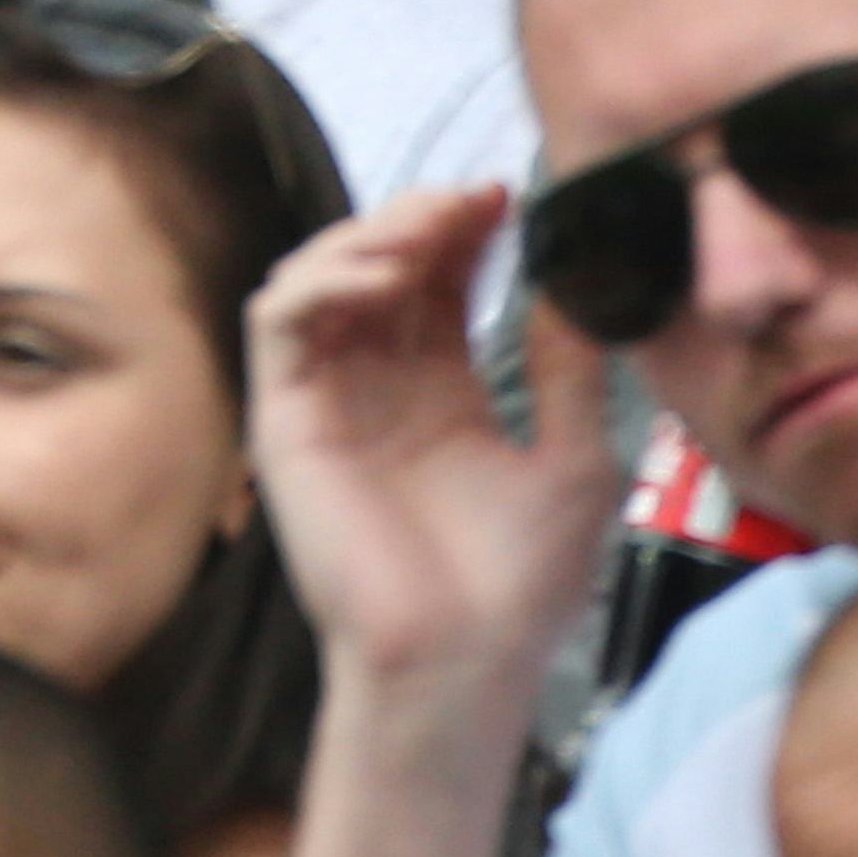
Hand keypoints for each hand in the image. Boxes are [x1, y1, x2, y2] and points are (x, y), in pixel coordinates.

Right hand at [247, 187, 622, 687]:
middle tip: (473, 199)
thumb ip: (568, 370)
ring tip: (430, 227)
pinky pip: (279, 320)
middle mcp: (374, 383)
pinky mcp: (284, 417)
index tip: (511, 197)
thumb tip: (578, 285)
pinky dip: (322, 279)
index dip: (463, 230)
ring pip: (317, 276)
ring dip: (368, 236)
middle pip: (375, 264)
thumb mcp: (575, 458)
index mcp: (437, 391)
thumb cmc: (519, 584)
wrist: (466, 660)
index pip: (435, 282)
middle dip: (420, 218)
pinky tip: (383, 274)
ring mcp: (324, 397)